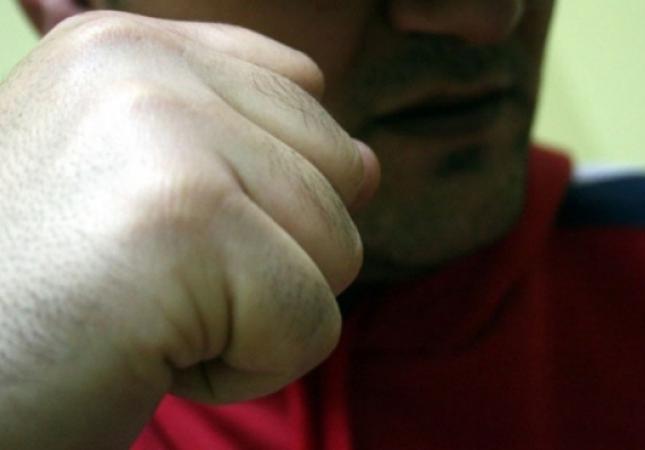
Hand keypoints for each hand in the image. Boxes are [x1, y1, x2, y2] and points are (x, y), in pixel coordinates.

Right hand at [0, 11, 378, 448]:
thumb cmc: (47, 300)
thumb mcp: (140, 185)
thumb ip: (253, 149)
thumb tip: (370, 163)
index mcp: (130, 47)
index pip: (301, 93)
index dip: (269, 186)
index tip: (177, 228)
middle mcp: (144, 66)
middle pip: (338, 172)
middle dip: (272, 254)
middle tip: (155, 280)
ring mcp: (162, 134)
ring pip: (337, 248)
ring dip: (257, 314)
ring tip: (149, 316)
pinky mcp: (183, 223)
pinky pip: (309, 323)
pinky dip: (244, 369)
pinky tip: (149, 355)